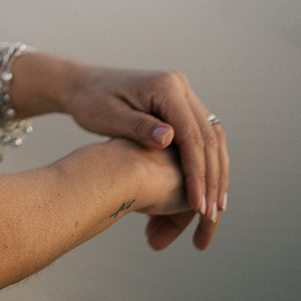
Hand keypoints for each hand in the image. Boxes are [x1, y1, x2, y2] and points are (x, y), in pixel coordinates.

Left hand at [59, 62, 228, 251]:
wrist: (83, 85)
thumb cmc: (90, 102)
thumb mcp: (109, 116)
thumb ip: (138, 127)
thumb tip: (168, 139)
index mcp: (165, 86)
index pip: (191, 135)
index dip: (197, 173)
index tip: (197, 207)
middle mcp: (180, 87)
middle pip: (209, 138)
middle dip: (212, 179)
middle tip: (211, 216)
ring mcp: (183, 96)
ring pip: (213, 139)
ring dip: (216, 174)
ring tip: (214, 210)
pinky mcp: (181, 107)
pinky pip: (203, 138)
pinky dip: (208, 164)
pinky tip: (207, 191)